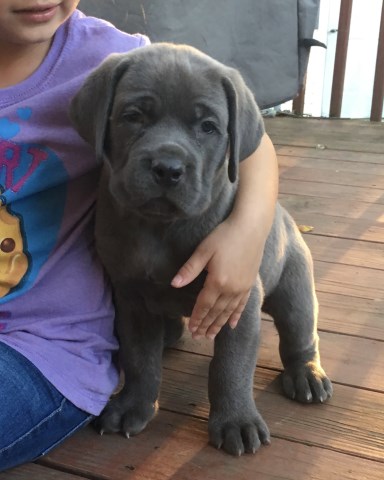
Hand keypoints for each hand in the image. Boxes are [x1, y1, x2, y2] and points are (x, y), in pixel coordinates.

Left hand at [171, 218, 263, 339]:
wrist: (251, 227)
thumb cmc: (224, 235)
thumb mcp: (203, 250)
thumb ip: (189, 269)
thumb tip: (174, 284)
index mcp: (217, 282)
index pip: (204, 305)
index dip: (196, 318)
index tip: (190, 329)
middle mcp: (231, 289)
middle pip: (216, 312)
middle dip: (206, 325)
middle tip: (198, 337)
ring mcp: (243, 287)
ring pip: (228, 312)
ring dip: (219, 325)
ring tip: (211, 336)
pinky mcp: (250, 283)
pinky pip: (242, 305)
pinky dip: (236, 316)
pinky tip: (232, 324)